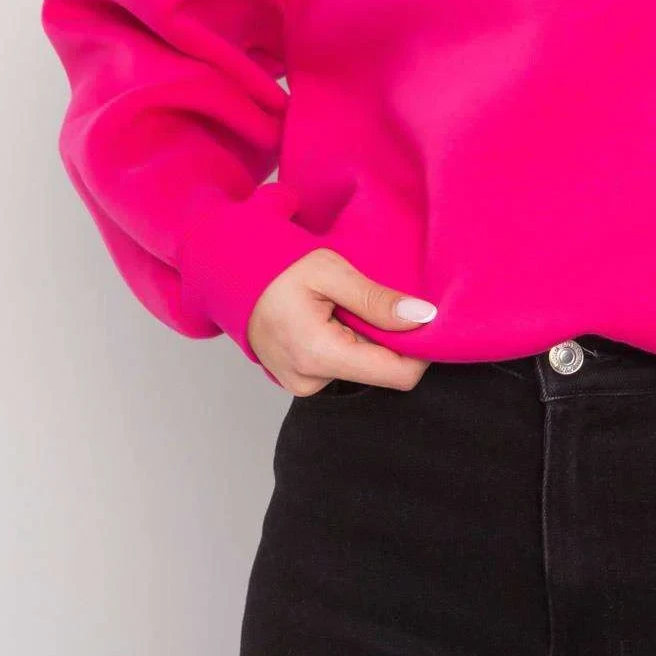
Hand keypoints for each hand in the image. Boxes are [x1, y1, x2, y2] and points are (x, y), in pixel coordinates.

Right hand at [246, 250, 438, 395]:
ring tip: (342, 309)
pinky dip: (348, 345)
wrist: (231, 278)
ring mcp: (303, 386)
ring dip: (366, 340)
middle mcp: (310, 381)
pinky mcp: (301, 382)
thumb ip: (377, 299)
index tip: (423, 319)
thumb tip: (424, 317)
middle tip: (372, 303)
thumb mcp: (331, 271)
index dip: (422, 350)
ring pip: (364, 370)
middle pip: (383, 372)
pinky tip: (331, 320)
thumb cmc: (278, 269)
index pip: (398, 375)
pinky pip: (343, 368)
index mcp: (319, 354)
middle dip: (390, 339)